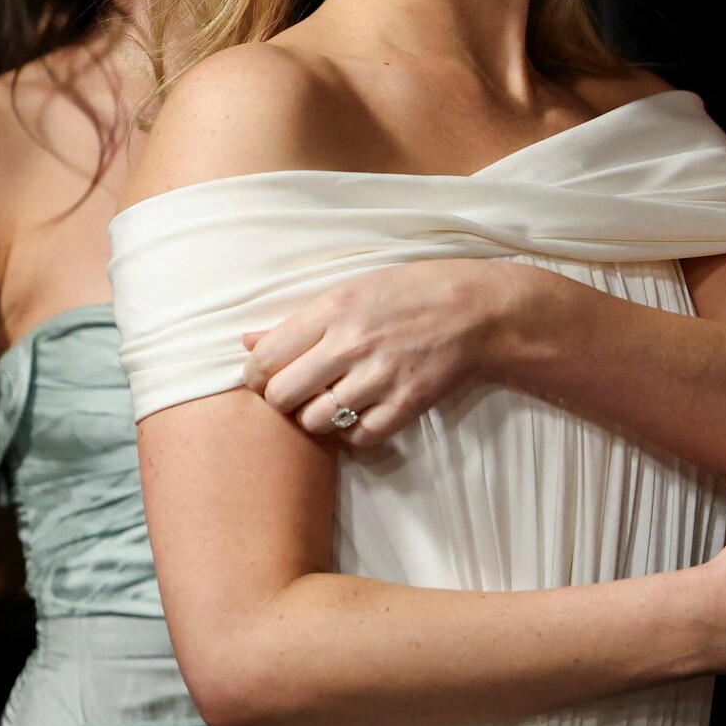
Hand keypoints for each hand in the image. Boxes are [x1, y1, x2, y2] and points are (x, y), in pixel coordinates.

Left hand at [243, 260, 532, 446]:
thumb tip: (246, 341)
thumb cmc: (413, 293)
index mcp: (334, 309)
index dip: (256, 376)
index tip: (266, 378)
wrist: (479, 310)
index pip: (265, 358)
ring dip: (317, 417)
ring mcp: (380, 376)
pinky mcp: (407, 403)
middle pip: (282, 396)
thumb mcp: (353, 289)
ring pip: (315, 421)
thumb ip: (298, 319)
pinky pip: (358, 436)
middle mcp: (352, 343)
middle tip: (298, 393)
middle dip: (282, 400)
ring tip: (331, 402)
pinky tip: (362, 412)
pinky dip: (354, 432)